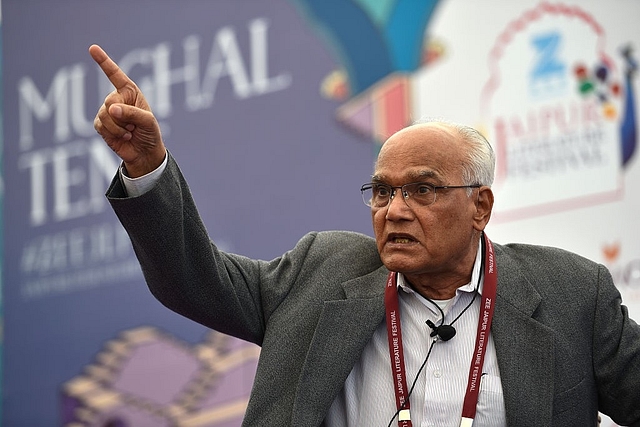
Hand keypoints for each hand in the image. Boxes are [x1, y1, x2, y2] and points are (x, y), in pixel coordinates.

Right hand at [89, 44, 165, 177]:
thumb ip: (132, 113)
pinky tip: (123, 136)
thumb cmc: (150, 133)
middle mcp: (117, 98)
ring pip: (104, 115)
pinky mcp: (101, 124)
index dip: (103, 61)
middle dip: (123, 116)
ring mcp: (107, 111)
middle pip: (110, 101)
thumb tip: (111, 109)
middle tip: (133, 125)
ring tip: (130, 131)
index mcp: (130, 92)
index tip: (93, 48)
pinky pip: (100, 125)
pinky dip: (113, 133)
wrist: (144, 153)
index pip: (115, 74)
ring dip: (119, 127)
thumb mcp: (148, 121)